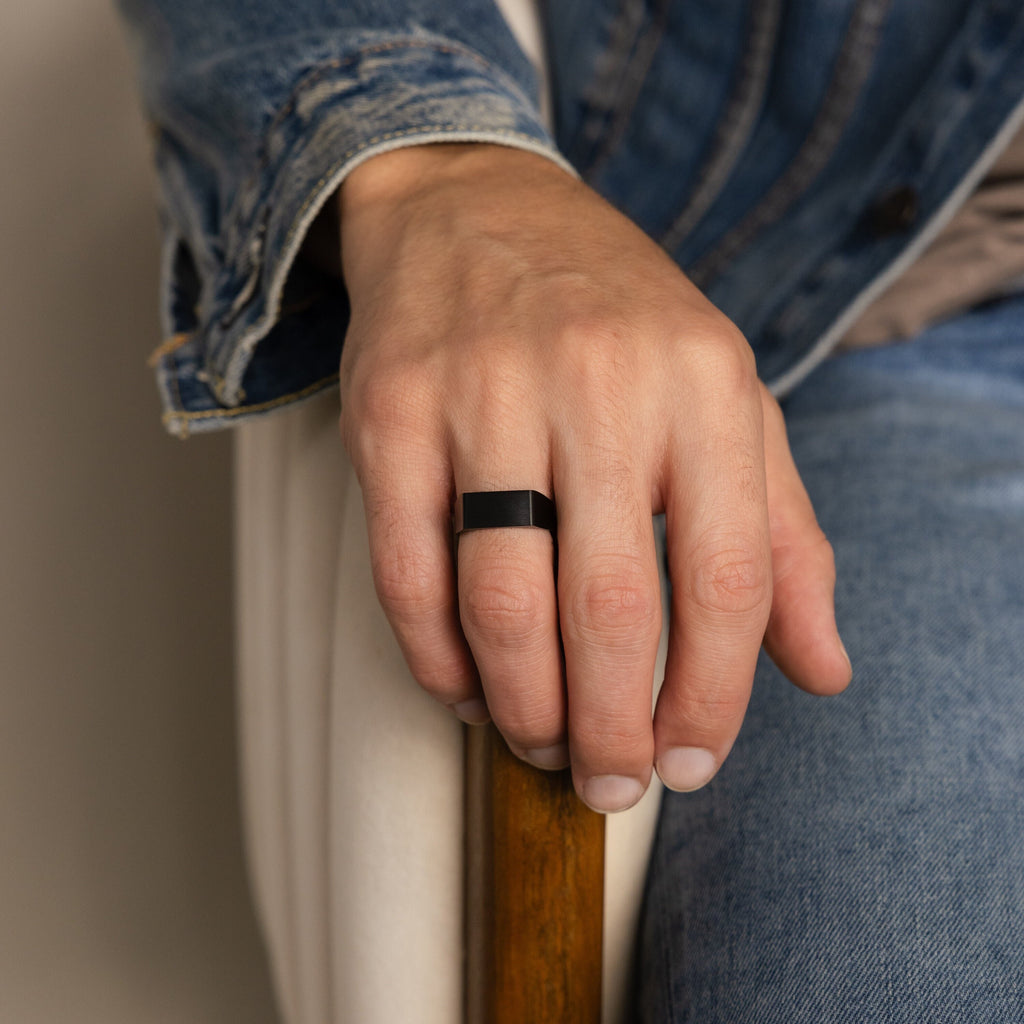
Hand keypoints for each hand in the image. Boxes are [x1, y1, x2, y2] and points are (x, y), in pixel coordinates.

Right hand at [336, 144, 850, 812]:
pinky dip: (435, 659)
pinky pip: (407, 572)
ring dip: (522, 705)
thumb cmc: (614, 315)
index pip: (729, 580)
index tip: (690, 762)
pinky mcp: (391, 413)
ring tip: (539, 741)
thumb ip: (783, 535)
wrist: (474, 206)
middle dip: (609, 729)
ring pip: (501, 602)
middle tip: (609, 785)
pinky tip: (465, 687)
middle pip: (609, 607)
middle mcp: (597, 382)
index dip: (712, 697)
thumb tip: (822, 669)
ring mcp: (482, 393)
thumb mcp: (726, 397)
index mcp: (704, 384)